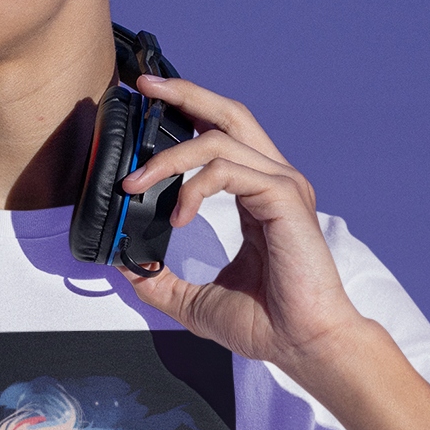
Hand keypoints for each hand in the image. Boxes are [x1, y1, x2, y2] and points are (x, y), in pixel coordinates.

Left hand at [121, 75, 368, 383]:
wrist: (303, 344)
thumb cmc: (268, 323)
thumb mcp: (196, 300)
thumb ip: (162, 280)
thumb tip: (125, 266)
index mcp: (260, 196)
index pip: (221, 137)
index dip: (186, 117)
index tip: (146, 111)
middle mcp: (274, 182)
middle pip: (228, 114)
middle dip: (183, 94)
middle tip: (141, 85)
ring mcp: (283, 185)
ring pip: (219, 139)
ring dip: (169, 155)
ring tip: (135, 182)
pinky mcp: (284, 197)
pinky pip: (228, 170)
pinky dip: (194, 186)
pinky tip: (179, 215)